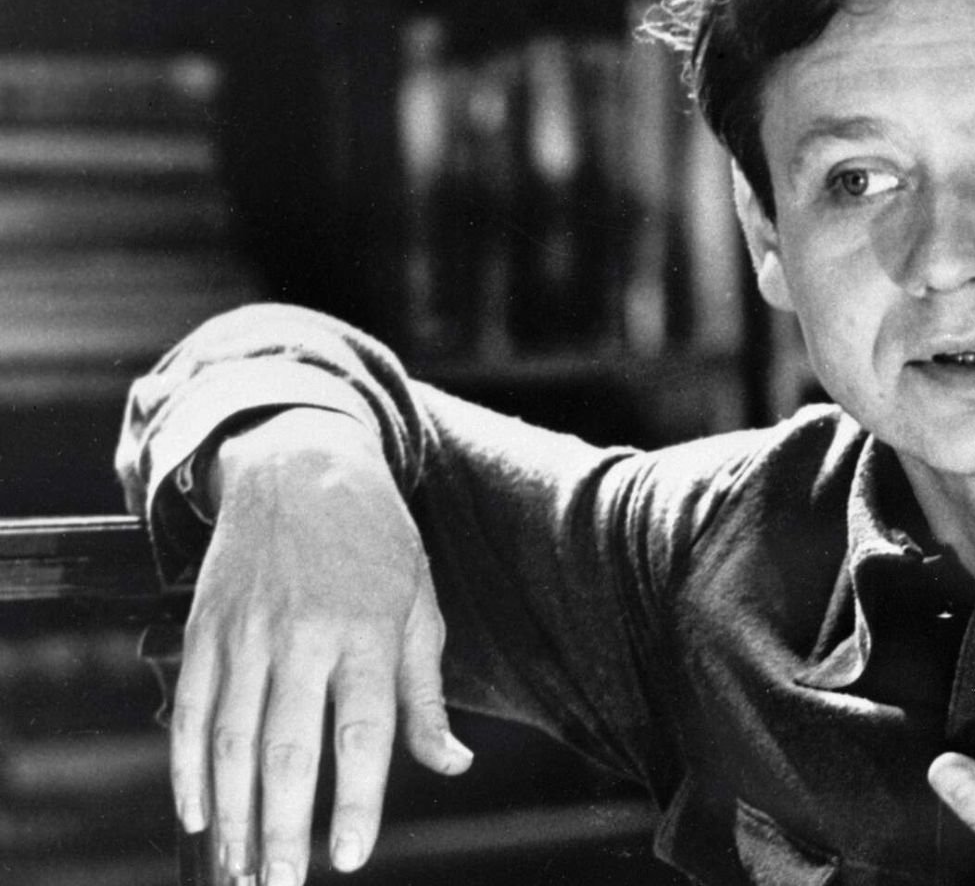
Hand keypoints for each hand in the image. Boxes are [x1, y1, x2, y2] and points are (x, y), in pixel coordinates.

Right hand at [169, 408, 471, 884]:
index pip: (364, 733)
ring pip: (230, 739)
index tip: (348, 859)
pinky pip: (189, 709)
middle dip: (284, 827)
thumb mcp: (421, 606)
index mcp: (371, 631)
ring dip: (233, 815)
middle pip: (289, 749)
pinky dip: (186, 768)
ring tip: (239, 871)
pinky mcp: (204, 628)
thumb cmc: (377, 543)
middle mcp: (305, 634)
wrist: (301, 464)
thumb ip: (426, 695)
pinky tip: (197, 815)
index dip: (355, 802)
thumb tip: (453, 764)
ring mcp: (247, 631)